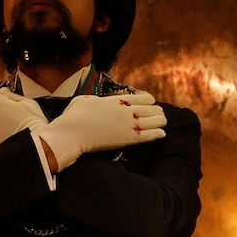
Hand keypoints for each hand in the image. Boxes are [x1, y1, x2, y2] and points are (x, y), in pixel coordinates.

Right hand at [36, 92, 166, 171]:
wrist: (73, 132)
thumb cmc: (74, 116)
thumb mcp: (86, 100)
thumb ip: (97, 100)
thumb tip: (98, 103)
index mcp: (117, 100)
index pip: (142, 98)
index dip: (149, 100)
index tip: (151, 102)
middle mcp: (127, 111)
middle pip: (152, 109)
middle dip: (157, 111)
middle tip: (159, 114)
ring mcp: (130, 125)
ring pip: (155, 121)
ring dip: (160, 121)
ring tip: (162, 122)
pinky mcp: (130, 139)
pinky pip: (150, 135)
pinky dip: (158, 134)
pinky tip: (162, 133)